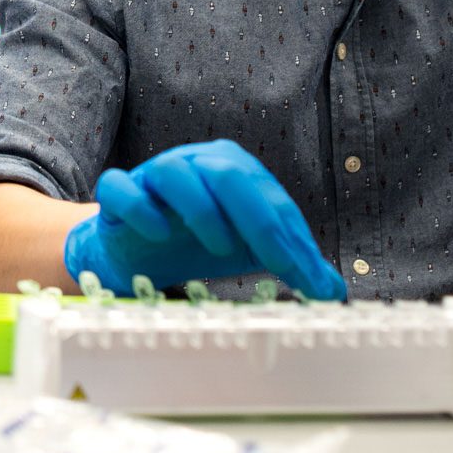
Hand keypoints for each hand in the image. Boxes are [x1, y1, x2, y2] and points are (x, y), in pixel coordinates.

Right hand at [61, 140, 347, 299]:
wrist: (134, 247)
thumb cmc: (196, 240)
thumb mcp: (248, 252)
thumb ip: (290, 265)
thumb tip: (334, 289)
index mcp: (233, 168)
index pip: (269, 199)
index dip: (293, 240)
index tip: (310, 282)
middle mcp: (195, 162)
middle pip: (227, 173)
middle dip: (257, 219)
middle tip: (276, 262)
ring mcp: (152, 174)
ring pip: (173, 172)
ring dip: (201, 209)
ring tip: (220, 249)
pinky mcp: (118, 192)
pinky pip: (120, 188)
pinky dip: (139, 208)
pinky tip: (159, 234)